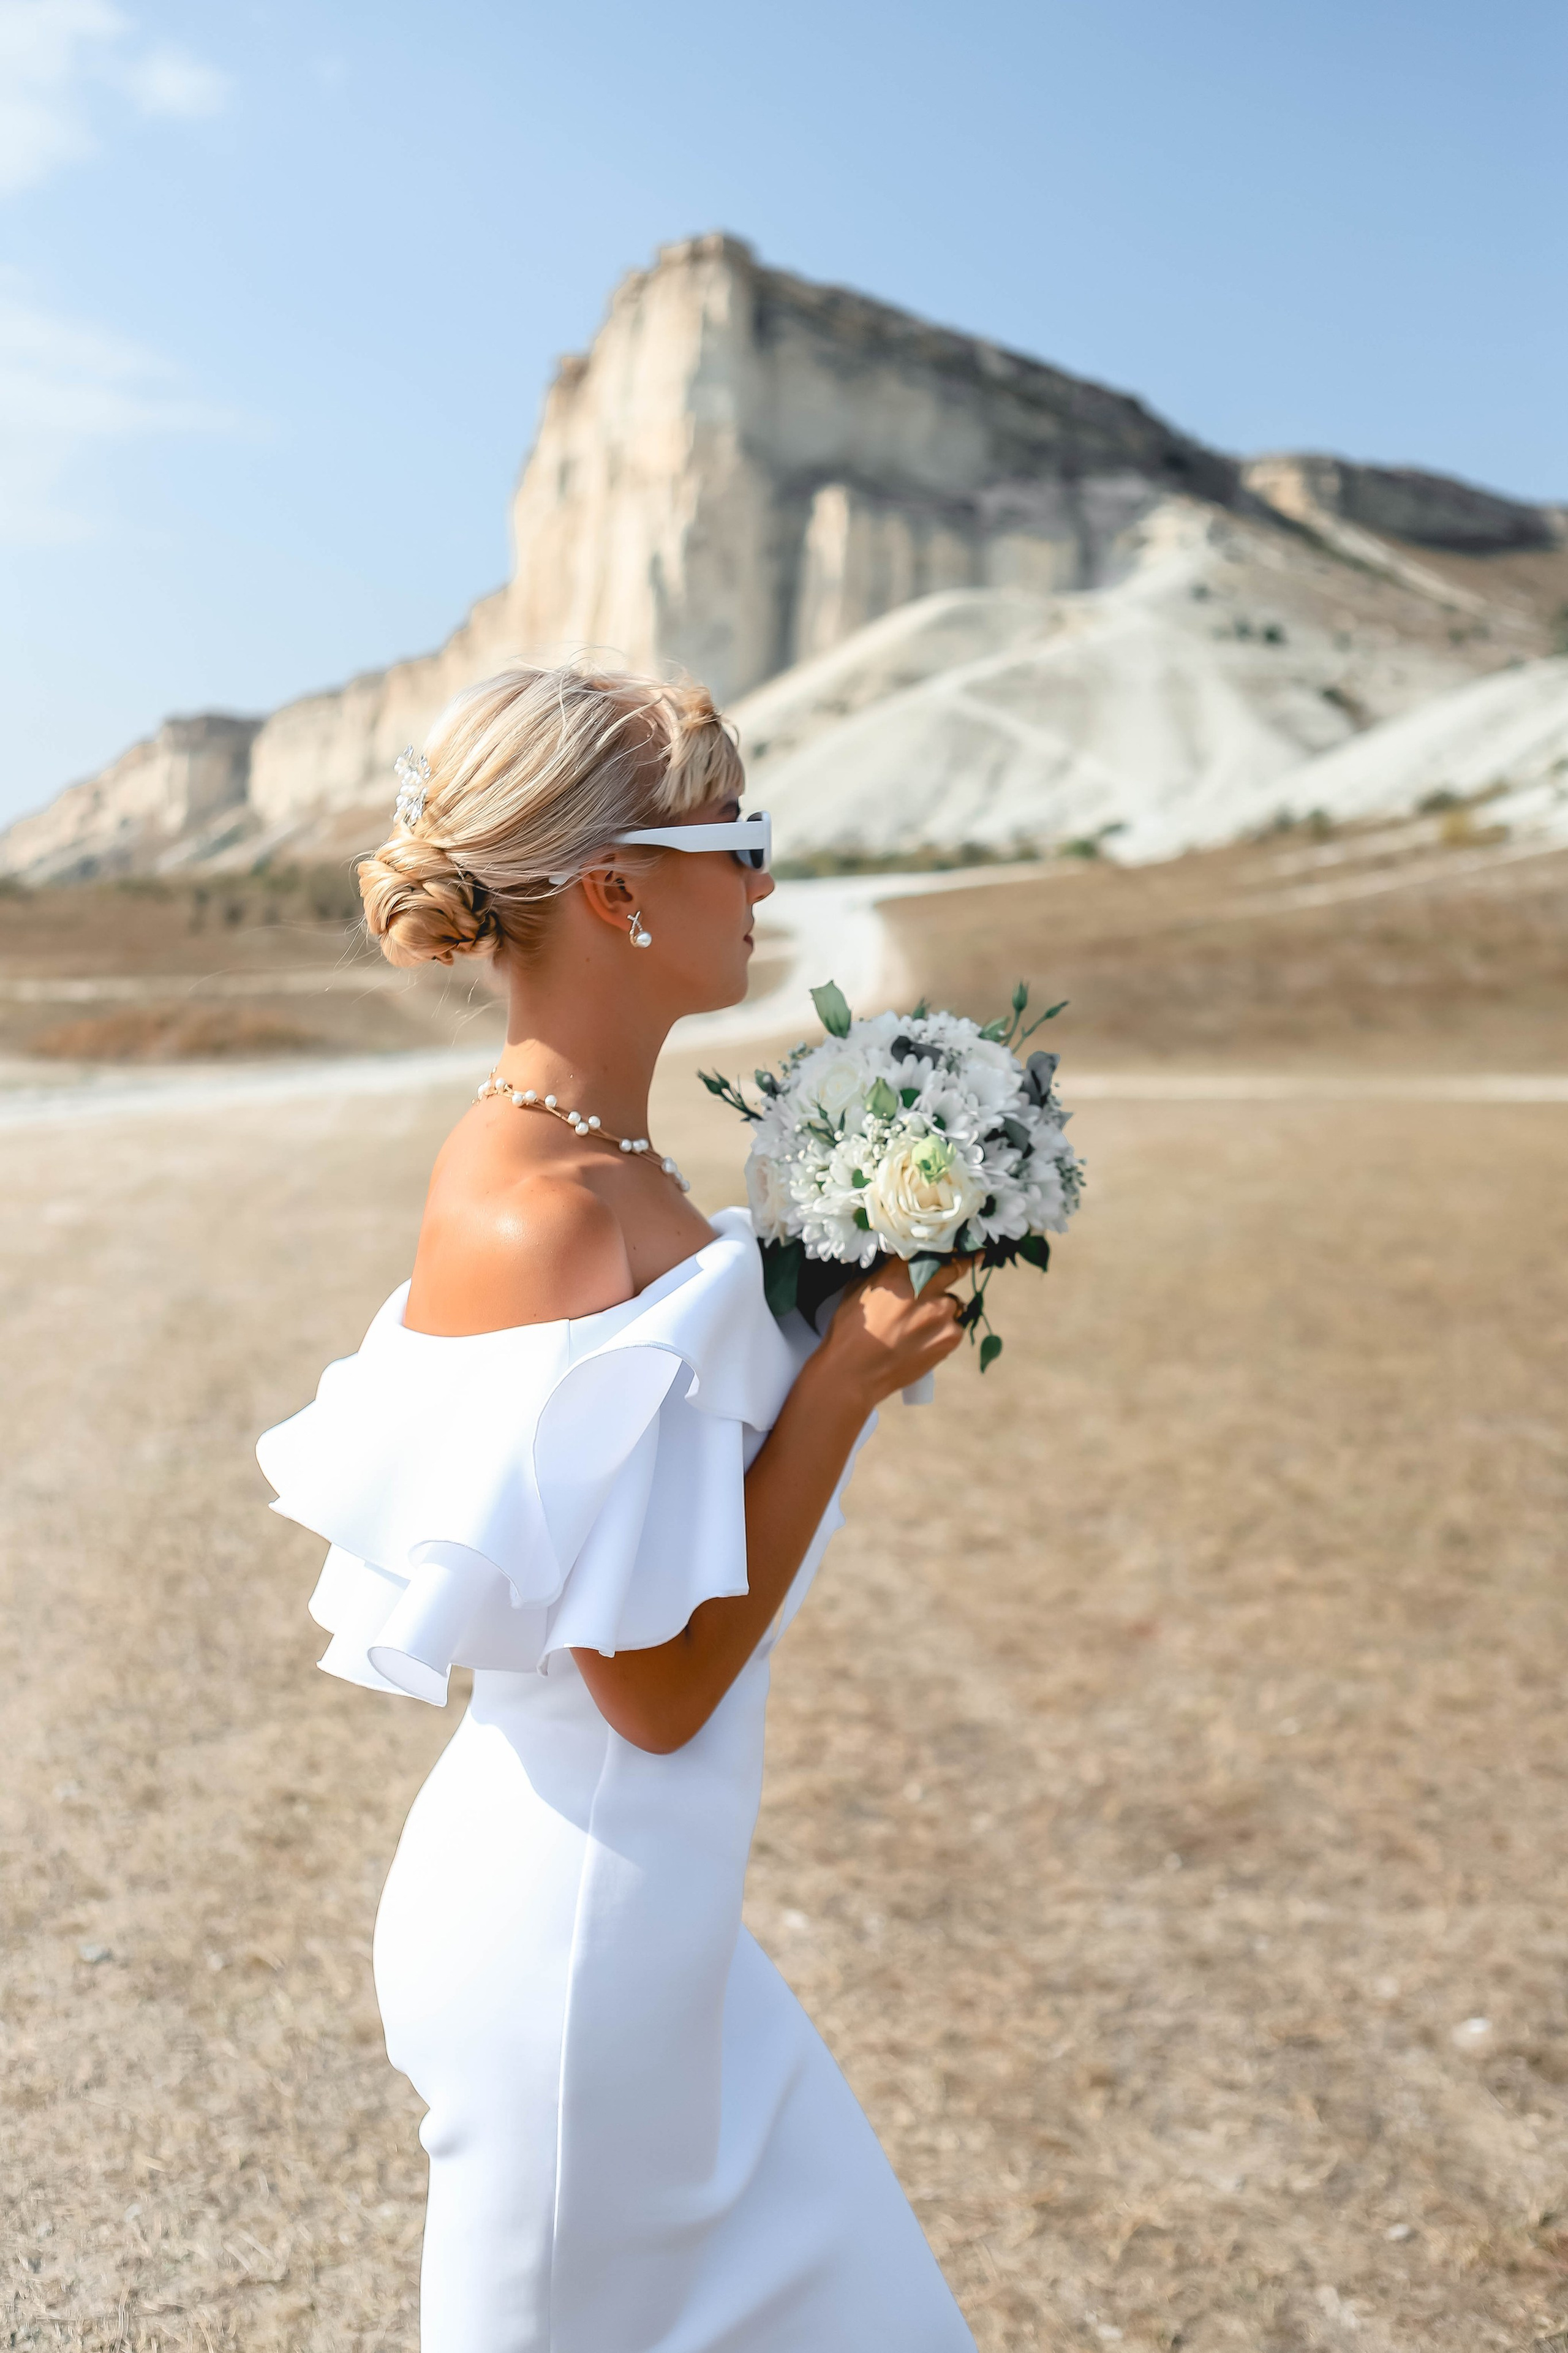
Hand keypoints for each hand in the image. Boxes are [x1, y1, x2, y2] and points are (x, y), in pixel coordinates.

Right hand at [812, 1255, 970, 1412]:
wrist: (854, 1373)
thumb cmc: (850, 1330)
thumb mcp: (860, 1288)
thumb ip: (885, 1271)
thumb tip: (899, 1259)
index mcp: (903, 1269)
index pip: (936, 1248)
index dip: (948, 1248)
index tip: (959, 1247)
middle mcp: (928, 1286)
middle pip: (956, 1268)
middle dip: (956, 1269)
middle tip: (952, 1275)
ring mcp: (943, 1312)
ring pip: (954, 1302)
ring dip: (943, 1308)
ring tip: (920, 1325)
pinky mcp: (951, 1337)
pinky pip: (955, 1327)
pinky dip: (944, 1332)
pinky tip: (923, 1342)